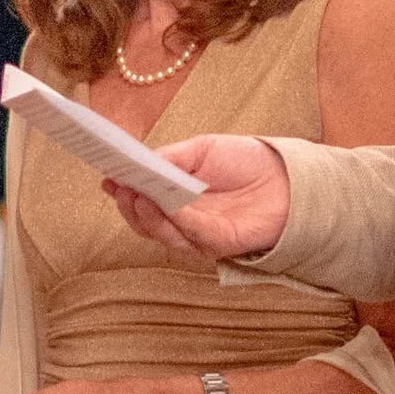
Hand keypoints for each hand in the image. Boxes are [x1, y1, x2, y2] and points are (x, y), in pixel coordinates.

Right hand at [102, 133, 290, 262]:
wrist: (288, 176)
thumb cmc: (246, 162)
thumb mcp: (202, 150)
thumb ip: (171, 158)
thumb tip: (138, 163)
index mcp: (177, 198)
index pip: (143, 201)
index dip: (123, 191)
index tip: (106, 176)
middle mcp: (185, 221)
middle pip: (147, 223)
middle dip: (129, 205)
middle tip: (118, 187)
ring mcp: (201, 236)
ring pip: (164, 233)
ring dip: (147, 215)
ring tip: (134, 195)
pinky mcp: (221, 243)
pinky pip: (193, 233)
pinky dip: (177, 218)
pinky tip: (166, 204)